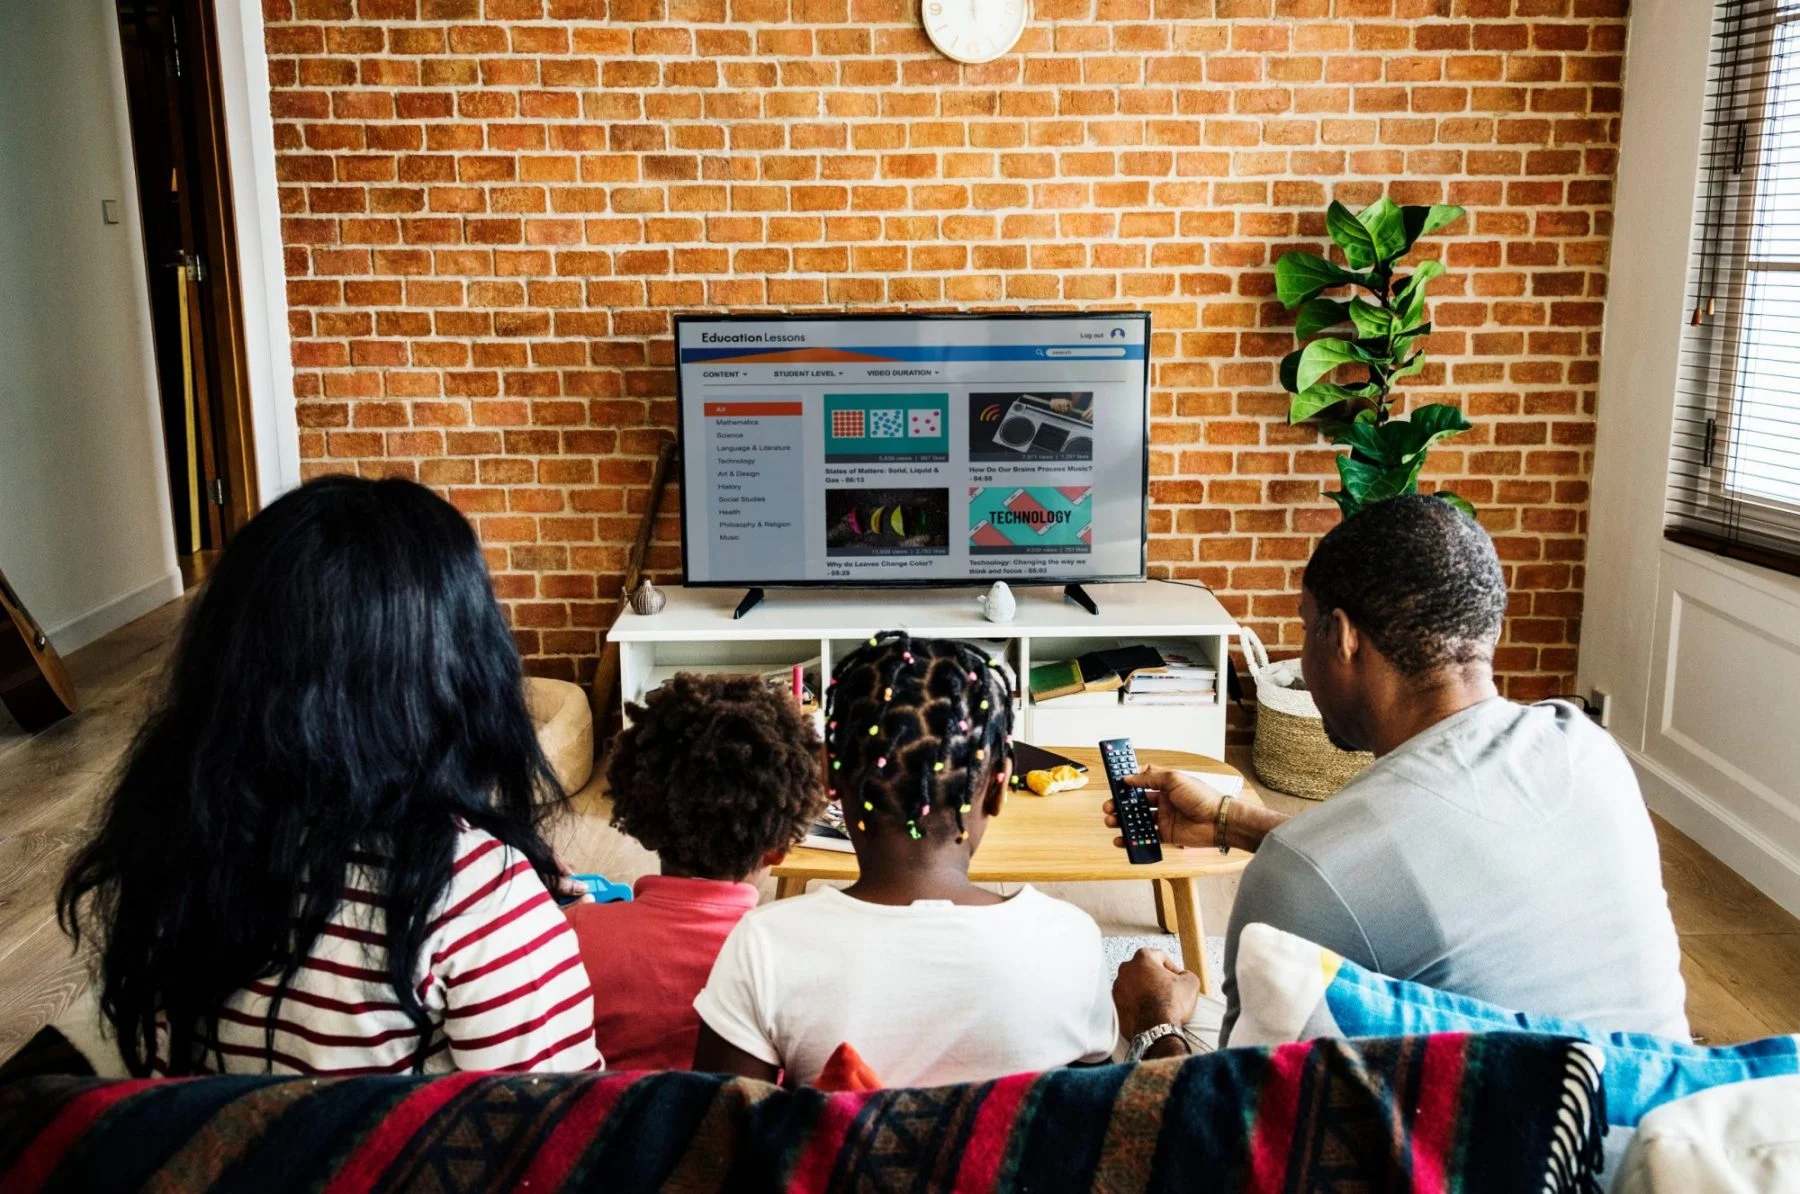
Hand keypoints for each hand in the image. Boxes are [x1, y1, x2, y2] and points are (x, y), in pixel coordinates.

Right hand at [1102, 766, 1226, 849]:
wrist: (1218, 821)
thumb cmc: (1201, 797)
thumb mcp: (1174, 779)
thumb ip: (1150, 778)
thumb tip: (1129, 777)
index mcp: (1166, 785)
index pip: (1143, 781)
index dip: (1129, 782)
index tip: (1115, 783)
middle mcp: (1164, 801)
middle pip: (1136, 802)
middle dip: (1121, 804)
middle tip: (1109, 807)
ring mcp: (1165, 818)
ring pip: (1139, 820)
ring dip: (1124, 820)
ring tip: (1111, 821)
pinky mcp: (1167, 835)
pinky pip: (1146, 837)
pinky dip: (1133, 839)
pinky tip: (1121, 839)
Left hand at [1113, 948, 1200, 1039]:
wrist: (1155, 1030)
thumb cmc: (1170, 1004)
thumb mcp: (1191, 983)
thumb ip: (1185, 973)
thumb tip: (1182, 976)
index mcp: (1142, 957)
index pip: (1160, 956)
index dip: (1172, 968)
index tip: (1177, 979)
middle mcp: (1125, 968)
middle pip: (1144, 969)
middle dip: (1156, 977)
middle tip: (1167, 990)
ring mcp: (1117, 986)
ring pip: (1134, 984)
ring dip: (1145, 990)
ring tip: (1157, 1001)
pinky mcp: (1114, 1003)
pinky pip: (1127, 999)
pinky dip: (1136, 1002)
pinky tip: (1148, 1010)